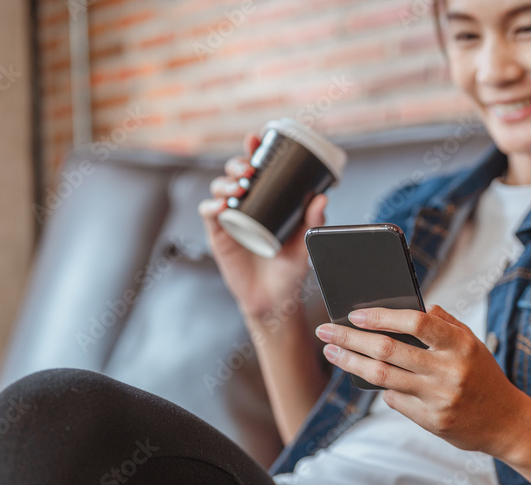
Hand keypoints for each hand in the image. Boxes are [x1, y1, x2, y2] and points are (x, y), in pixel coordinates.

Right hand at [198, 132, 327, 320]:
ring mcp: (230, 219)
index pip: (257, 168)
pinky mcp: (218, 235)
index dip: (254, 150)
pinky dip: (213, 205)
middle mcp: (247, 205)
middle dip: (237, 163)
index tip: (257, 139)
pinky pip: (209, 213)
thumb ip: (314, 221)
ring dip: (226, 182)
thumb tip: (321, 197)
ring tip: (240, 187)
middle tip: (249, 169)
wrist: (274, 300)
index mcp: (267, 201)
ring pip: (219, 189)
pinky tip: (223, 206)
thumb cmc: (289, 270)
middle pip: (234, 173)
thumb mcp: (305, 243)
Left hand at [314, 305, 525, 457]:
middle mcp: (449, 371)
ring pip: (382, 377)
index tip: (355, 313)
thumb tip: (408, 307)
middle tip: (325, 331)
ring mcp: (439, 398)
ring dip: (351, 363)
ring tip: (332, 352)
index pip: (416, 323)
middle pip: (388, 351)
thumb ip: (443, 324)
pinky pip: (395, 400)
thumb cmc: (483, 376)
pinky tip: (369, 379)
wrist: (507, 422)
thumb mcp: (471, 344)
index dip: (382, 316)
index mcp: (460, 345)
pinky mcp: (432, 421)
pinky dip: (380, 388)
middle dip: (350, 338)